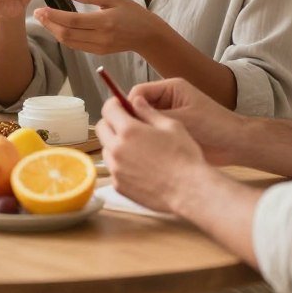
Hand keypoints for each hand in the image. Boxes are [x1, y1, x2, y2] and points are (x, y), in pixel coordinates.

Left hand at [33, 0, 162, 55]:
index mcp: (104, 22)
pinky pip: (76, 46)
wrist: (148, 36)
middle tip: (37, 14)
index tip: (41, 9)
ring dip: (54, 31)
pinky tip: (57, 27)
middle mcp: (100, 37)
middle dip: (49, 24)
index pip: (73, 21)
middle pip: (67, 34)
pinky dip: (64, 37)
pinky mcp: (97, 52)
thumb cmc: (132, 13)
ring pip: (69, 43)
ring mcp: (98, 47)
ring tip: (44, 19)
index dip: (54, 16)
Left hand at [96, 96, 204, 213]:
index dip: (114, 104)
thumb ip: (149, 112)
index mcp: (129, 131)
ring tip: (135, 148)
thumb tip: (136, 101)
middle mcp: (117, 149)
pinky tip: (139, 166)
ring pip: (106, 149)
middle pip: (101, 128)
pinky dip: (120, 164)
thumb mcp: (172, 126)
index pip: (108, 109)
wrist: (189, 191)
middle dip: (111, 122)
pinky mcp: (119, 186)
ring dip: (115, 144)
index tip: (120, 105)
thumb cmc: (185, 158)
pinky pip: (113, 169)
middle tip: (126, 124)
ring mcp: (116, 169)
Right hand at [128, 78, 245, 164]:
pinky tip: (145, 151)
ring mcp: (169, 115)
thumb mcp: (183, 119)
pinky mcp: (171, 131)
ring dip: (141, 130)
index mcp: (171, 88)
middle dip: (132, 119)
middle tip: (126, 135)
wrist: (236, 145)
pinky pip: (152, 133)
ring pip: (144, 121)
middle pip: (138, 106)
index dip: (128, 105)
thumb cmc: (215, 126)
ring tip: (137, 145)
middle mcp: (167, 99)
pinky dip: (148, 140)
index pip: (139, 92)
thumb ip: (155, 115)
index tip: (122, 121)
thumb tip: (129, 114)